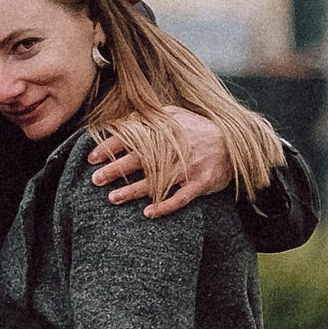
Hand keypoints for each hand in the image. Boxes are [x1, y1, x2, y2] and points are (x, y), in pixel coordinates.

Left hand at [92, 104, 233, 217]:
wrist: (234, 146)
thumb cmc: (200, 130)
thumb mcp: (177, 115)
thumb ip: (152, 117)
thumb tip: (123, 121)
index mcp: (168, 129)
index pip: (132, 137)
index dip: (110, 147)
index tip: (92, 157)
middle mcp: (176, 148)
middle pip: (140, 160)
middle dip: (115, 170)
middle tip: (95, 180)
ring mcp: (189, 167)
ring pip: (156, 182)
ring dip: (132, 191)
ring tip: (113, 198)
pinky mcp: (200, 184)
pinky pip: (180, 198)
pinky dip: (164, 206)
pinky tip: (148, 213)